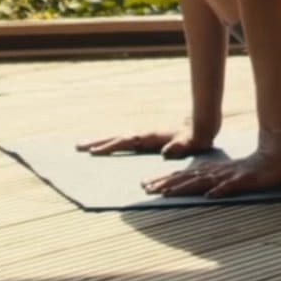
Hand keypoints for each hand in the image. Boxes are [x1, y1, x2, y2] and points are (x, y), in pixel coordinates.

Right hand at [76, 118, 217, 158]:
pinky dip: (112, 145)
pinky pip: (126, 143)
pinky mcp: (147, 140)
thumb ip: (181, 147)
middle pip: (118, 138)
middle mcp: (145, 135)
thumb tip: (167, 152)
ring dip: (102, 142)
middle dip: (98, 142)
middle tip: (77, 147)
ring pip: (120, 139)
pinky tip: (104, 150)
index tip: (94, 152)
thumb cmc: (197, 138)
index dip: (111, 147)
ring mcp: (145, 137)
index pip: (128, 141)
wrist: (203, 128)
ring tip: (83, 147)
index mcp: (152, 137)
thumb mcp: (192, 144)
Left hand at [141, 147, 280, 198]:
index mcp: (210, 171)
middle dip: (166, 184)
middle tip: (146, 189)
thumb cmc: (250, 169)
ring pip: (203, 182)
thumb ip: (210, 181)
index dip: (164, 180)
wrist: (276, 157)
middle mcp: (215, 172)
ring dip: (184, 187)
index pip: (183, 175)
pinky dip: (220, 190)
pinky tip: (210, 195)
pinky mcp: (244, 179)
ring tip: (167, 194)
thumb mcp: (226, 175)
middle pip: (187, 178)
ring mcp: (229, 175)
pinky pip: (231, 186)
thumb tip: (194, 189)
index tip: (145, 185)